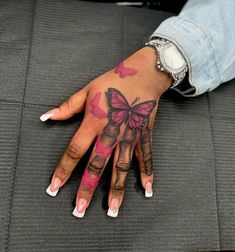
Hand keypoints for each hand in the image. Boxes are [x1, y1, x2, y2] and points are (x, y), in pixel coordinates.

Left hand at [42, 46, 171, 217]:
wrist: (143, 74)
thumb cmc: (114, 81)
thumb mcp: (87, 90)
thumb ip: (67, 106)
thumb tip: (47, 117)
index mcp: (94, 122)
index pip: (74, 151)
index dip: (63, 170)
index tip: (55, 187)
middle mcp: (112, 133)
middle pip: (97, 165)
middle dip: (87, 189)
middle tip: (81, 209)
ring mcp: (130, 136)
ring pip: (121, 167)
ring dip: (116, 189)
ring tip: (112, 209)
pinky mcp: (144, 135)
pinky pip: (145, 157)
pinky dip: (147, 173)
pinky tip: (146, 189)